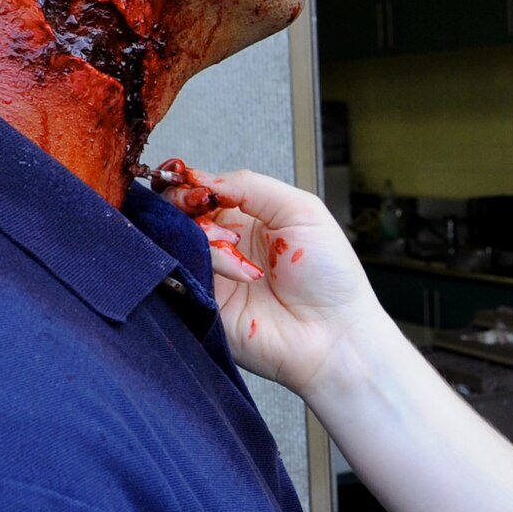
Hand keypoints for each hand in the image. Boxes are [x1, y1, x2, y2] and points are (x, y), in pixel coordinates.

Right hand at [153, 165, 381, 393]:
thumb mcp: (301, 210)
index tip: (189, 178)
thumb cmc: (330, 276)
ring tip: (233, 246)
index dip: (192, 181)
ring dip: (202, 233)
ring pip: (177, 239)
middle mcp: (225, 244)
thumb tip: (204, 178)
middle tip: (197, 203)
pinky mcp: (203, 302)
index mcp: (247, 218)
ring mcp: (212, 273)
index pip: (202, 190)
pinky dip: (208, 262)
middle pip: (178, 211)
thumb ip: (251, 185)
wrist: (335, 333)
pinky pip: (184, 272)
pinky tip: (238, 272)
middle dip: (183, 201)